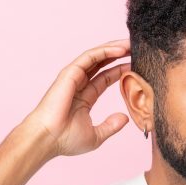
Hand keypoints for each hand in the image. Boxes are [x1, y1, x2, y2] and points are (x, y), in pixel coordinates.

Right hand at [21, 38, 131, 158]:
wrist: (48, 139)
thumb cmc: (65, 140)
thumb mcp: (96, 136)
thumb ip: (111, 126)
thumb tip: (125, 118)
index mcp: (84, 97)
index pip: (105, 78)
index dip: (120, 70)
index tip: (137, 66)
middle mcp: (79, 84)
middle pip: (102, 63)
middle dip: (119, 54)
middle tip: (137, 48)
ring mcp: (74, 77)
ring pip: (97, 56)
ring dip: (115, 48)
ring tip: (132, 44)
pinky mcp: (70, 73)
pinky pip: (90, 57)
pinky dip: (105, 51)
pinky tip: (120, 50)